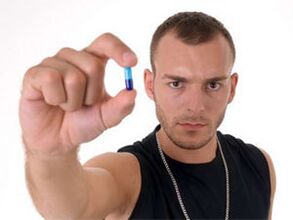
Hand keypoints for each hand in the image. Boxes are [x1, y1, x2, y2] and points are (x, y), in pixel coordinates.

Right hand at [19, 33, 136, 156]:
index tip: (132, 63)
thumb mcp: (106, 118)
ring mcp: (52, 64)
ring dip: (73, 101)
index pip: (105, 42)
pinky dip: (56, 99)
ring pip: (73, 76)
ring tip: (66, 106)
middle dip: (92, 95)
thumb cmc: (82, 123)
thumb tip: (132, 93)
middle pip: (93, 65)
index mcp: (92, 61)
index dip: (119, 49)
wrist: (57, 141)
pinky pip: (51, 80)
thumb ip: (121, 107)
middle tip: (83, 105)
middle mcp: (72, 58)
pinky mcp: (34, 74)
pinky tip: (52, 102)